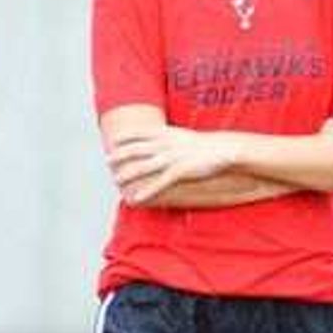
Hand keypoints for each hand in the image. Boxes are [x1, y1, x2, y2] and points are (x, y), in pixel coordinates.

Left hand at [105, 122, 220, 203]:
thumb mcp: (184, 137)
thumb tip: (160, 142)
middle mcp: (166, 145)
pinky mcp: (180, 172)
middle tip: (108, 161)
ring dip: (128, 174)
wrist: (224, 149)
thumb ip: (170, 139)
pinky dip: (146, 192)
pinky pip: (159, 183)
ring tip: (117, 182)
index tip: (114, 141)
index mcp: (167, 134)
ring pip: (144, 167)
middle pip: (137, 149)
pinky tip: (136, 199)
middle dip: (120, 155)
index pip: (141, 133)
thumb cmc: (205, 145)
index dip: (126, 137)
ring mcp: (172, 158)